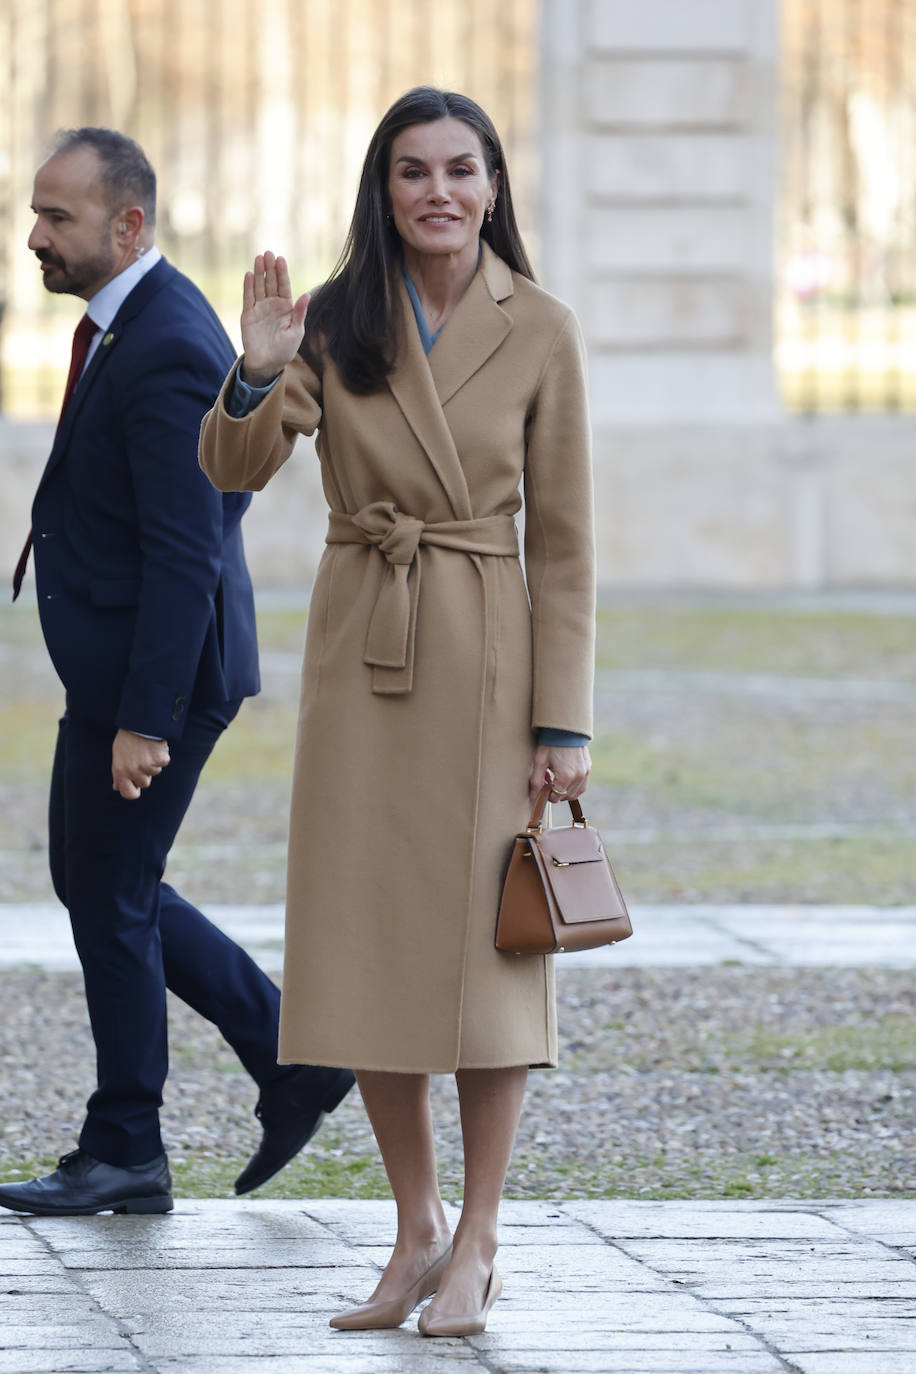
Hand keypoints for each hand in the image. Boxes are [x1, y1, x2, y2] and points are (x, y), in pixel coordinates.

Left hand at [112, 729, 169, 800]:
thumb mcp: (117, 756)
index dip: (133, 791)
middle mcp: (133, 771)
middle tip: (141, 757)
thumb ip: (118, 773)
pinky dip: (162, 754)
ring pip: (155, 772)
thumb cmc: (127, 739)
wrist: (139, 723)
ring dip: (153, 762)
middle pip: (145, 783)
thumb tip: (116, 787)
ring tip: (146, 749)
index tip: (136, 787)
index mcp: (121, 771)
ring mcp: (147, 766)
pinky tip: (155, 746)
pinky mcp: (159, 759)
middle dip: (145, 773)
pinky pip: (163, 762)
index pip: (128, 794)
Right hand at [239, 251, 309, 385]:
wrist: (268, 364)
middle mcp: (272, 304)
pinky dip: (248, 286)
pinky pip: (248, 298)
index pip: (283, 286)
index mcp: (286, 307)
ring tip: (259, 258)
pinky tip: (249, 275)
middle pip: (270, 282)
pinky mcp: (248, 314)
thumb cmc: (285, 349)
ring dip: (259, 272)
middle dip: (270, 268)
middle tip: (268, 253)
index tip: (281, 259)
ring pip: (259, 286)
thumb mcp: (296, 331)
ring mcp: (259, 308)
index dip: (282, 272)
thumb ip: (300, 313)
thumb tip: (307, 295)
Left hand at [528, 744, 590, 806]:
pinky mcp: (588, 768)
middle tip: (548, 782)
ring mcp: (585, 773)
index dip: (547, 795)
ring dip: (565, 791)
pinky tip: (566, 778)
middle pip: (566, 796)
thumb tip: (533, 796)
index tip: (543, 787)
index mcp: (566, 776)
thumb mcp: (540, 761)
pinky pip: (583, 786)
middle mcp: (578, 777)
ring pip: (576, 793)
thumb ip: (536, 781)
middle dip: (556, 793)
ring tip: (557, 780)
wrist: (566, 729)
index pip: (556, 797)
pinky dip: (574, 787)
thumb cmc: (551, 743)